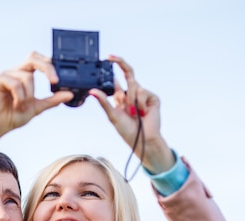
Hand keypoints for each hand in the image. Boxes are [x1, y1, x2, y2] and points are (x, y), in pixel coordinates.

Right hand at [0, 52, 73, 137]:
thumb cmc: (13, 115)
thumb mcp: (37, 107)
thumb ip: (52, 100)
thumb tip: (69, 94)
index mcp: (25, 75)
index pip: (39, 60)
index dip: (50, 65)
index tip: (58, 81)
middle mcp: (16, 71)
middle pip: (33, 58)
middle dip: (47, 68)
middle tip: (55, 81)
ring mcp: (7, 74)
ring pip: (27, 77)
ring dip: (29, 95)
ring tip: (22, 107)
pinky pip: (15, 83)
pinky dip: (20, 96)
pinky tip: (16, 105)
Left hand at [90, 56, 174, 173]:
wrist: (143, 139)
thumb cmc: (127, 130)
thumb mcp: (112, 115)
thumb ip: (103, 102)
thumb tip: (92, 91)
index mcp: (121, 97)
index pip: (116, 79)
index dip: (113, 68)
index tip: (107, 57)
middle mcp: (132, 94)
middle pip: (128, 73)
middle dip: (120, 63)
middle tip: (110, 57)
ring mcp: (143, 95)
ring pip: (134, 85)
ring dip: (131, 100)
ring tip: (133, 114)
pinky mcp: (152, 98)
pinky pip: (143, 91)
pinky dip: (140, 103)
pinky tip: (142, 113)